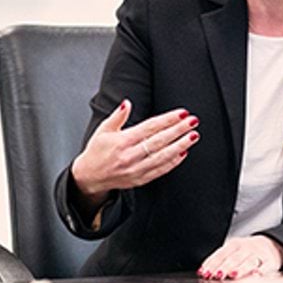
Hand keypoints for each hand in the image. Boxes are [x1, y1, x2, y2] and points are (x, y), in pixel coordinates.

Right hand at [70, 101, 199, 199]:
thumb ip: (117, 116)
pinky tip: (183, 153)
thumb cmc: (97, 151)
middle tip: (193, 122)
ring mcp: (136, 169)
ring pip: (163, 157)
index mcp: (122, 141)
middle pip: (160, 141)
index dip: (168, 120)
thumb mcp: (104, 130)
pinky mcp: (140, 179)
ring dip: (180, 146)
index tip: (182, 113)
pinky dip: (173, 162)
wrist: (89, 176)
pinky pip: (160, 170)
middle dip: (179, 130)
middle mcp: (130, 156)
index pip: (150, 128)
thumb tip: (126, 103)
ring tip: (193, 136)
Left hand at [200, 235, 282, 279]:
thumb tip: (202, 272)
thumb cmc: (247, 253)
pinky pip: (266, 268)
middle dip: (225, 267)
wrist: (272, 246)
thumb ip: (218, 261)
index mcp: (235, 244)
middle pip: (235, 258)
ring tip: (232, 275)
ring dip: (240, 269)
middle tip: (217, 275)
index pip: (222, 254)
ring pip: (249, 262)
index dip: (213, 264)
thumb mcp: (233, 251)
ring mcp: (260, 255)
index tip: (205, 273)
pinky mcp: (271, 263)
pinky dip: (261, 272)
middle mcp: (248, 248)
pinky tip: (255, 276)